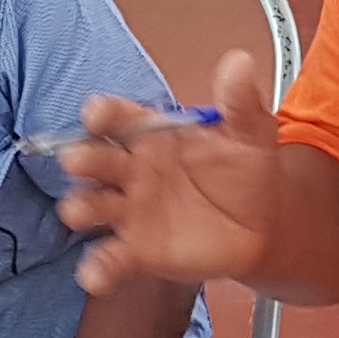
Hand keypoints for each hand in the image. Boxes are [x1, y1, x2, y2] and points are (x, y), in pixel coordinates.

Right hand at [59, 50, 278, 289]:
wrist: (263, 224)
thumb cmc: (244, 171)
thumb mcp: (250, 133)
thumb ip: (239, 102)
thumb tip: (239, 62)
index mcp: (152, 134)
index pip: (122, 118)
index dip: (106, 114)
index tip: (95, 113)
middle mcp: (132, 170)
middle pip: (99, 159)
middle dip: (85, 158)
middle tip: (75, 159)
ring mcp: (131, 211)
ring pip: (96, 205)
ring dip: (82, 207)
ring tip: (76, 212)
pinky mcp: (138, 250)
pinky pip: (113, 257)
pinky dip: (99, 267)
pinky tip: (94, 275)